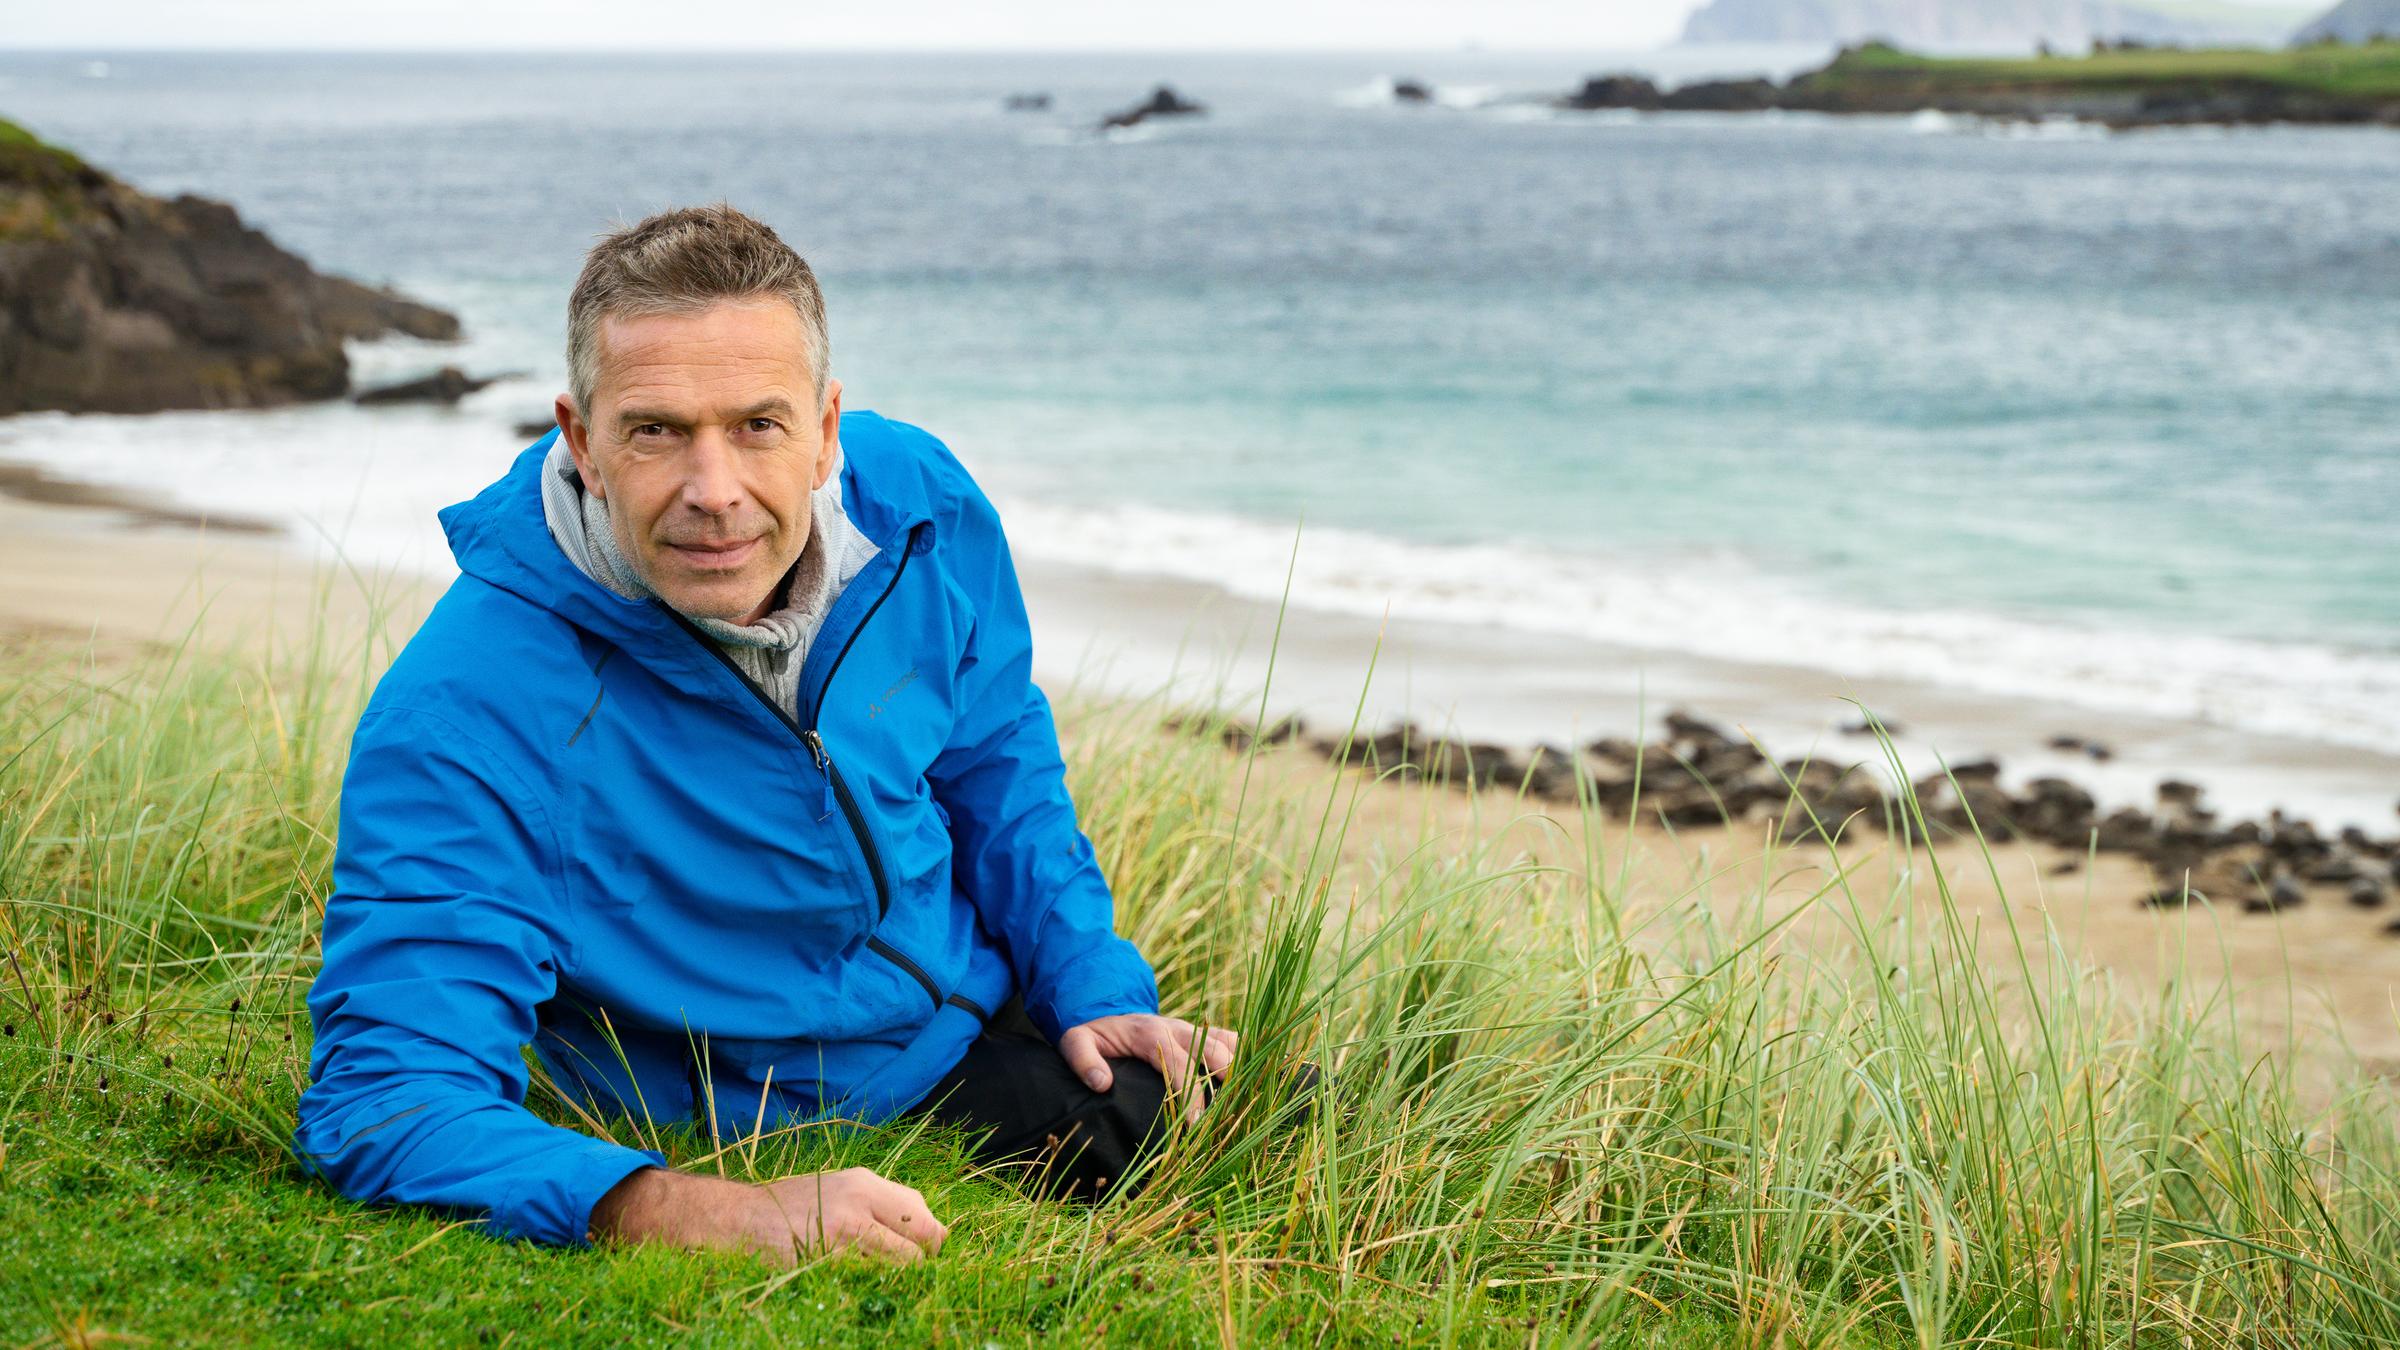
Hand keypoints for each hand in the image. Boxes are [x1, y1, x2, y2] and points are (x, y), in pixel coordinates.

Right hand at [591, 1165, 946, 1264]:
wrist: (734, 1218)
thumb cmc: (790, 1206)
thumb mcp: (838, 1188)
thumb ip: (880, 1203)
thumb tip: (929, 1231)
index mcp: (865, 1183)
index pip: (924, 1217)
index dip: (932, 1242)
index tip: (925, 1256)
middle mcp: (859, 1204)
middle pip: (922, 1243)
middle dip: (921, 1264)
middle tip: (908, 1276)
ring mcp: (841, 1235)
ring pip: (899, 1269)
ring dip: (897, 1281)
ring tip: (880, 1283)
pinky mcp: (822, 1262)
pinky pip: (865, 1283)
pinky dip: (869, 1290)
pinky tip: (857, 1289)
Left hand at [1058, 1013, 1236, 1121]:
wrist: (1104, 1008)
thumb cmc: (1093, 1032)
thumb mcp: (1075, 1042)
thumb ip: (1083, 1061)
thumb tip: (1101, 1083)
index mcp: (1151, 1034)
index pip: (1180, 1065)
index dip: (1191, 1096)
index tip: (1197, 1126)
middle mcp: (1178, 1028)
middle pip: (1215, 1054)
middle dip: (1226, 1085)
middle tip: (1227, 1119)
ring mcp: (1192, 1029)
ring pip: (1228, 1045)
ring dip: (1238, 1071)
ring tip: (1242, 1105)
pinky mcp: (1200, 1032)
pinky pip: (1230, 1039)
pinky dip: (1243, 1057)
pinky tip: (1250, 1082)